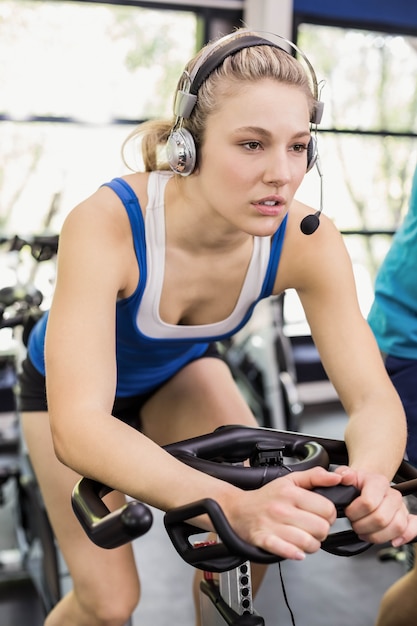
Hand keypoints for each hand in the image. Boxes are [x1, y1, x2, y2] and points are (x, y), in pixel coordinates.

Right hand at [222, 466, 342, 560]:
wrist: (238, 509)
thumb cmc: (267, 497)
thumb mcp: (290, 480)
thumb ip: (315, 476)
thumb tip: (337, 478)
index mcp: (291, 493)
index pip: (327, 509)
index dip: (329, 514)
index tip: (321, 515)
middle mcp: (282, 508)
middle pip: (321, 528)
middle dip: (321, 531)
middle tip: (313, 528)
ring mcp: (273, 525)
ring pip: (308, 542)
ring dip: (311, 545)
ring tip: (305, 539)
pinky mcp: (264, 540)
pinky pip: (287, 551)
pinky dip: (295, 553)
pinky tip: (297, 551)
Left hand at [334, 466, 409, 543]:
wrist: (366, 486)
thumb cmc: (357, 484)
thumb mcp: (346, 476)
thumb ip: (343, 474)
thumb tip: (345, 477)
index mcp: (379, 482)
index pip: (368, 502)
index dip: (354, 512)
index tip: (348, 512)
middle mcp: (393, 495)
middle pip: (381, 518)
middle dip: (362, 526)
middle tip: (354, 524)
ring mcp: (401, 507)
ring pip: (396, 527)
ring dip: (376, 536)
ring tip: (365, 532)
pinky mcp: (406, 519)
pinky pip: (412, 529)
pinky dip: (404, 537)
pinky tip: (393, 541)